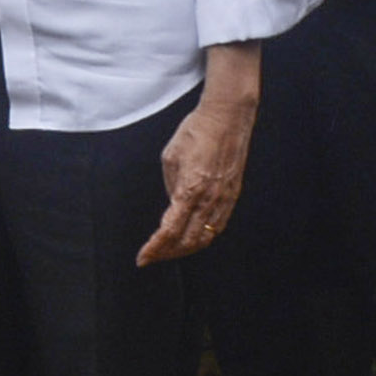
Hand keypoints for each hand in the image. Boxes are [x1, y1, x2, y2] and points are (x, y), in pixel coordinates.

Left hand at [136, 62, 258, 264]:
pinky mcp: (232, 196)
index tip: (143, 257)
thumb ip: (171, 186)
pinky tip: (192, 237)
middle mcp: (209, 200)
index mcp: (190, 189)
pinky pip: (217, 226)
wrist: (227, 117)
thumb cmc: (196, 132)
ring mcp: (224, 200)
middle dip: (167, 253)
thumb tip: (173, 204)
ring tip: (169, 250)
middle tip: (152, 256)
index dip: (155, 248)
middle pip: (188, 241)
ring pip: (205, 238)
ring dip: (185, 249)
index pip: (169, 231)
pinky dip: (202, 237)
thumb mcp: (170, 157)